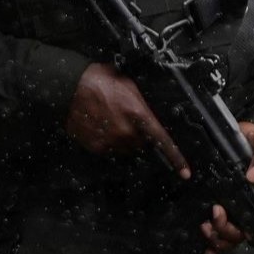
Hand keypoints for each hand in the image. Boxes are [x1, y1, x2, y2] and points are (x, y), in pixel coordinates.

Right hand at [66, 65, 186, 173]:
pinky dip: (109, 140)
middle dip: (139, 134)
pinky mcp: (97, 147)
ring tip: (111, 119)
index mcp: (137, 114)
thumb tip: (147, 113)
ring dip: (124, 138)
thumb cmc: (96, 81)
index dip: (176, 158)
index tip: (185, 172)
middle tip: (127, 118)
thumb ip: (141, 104)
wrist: (69, 88)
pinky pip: (110, 149)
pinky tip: (101, 125)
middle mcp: (126, 132)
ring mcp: (111, 142)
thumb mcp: (127, 85)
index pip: (162, 140)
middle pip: (142, 143)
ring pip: (126, 147)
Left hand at [200, 124, 253, 252]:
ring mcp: (234, 207)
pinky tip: (203, 235)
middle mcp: (250, 204)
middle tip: (214, 215)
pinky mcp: (219, 204)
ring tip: (205, 226)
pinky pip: (217, 230)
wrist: (232, 131)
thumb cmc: (253, 136)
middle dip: (226, 231)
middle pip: (241, 232)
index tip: (230, 218)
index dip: (245, 228)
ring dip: (217, 237)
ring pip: (228, 235)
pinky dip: (210, 240)